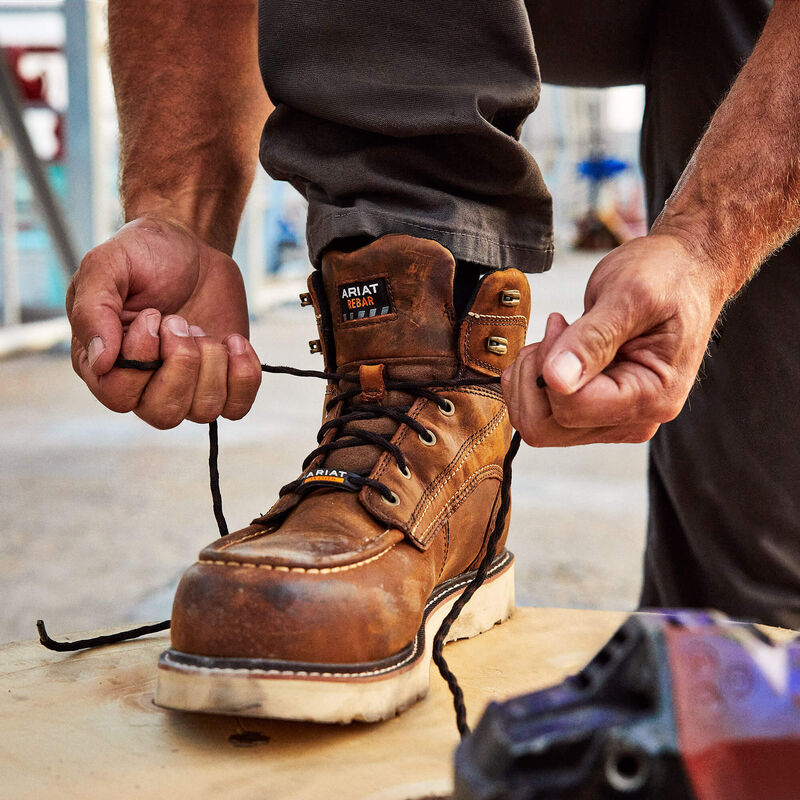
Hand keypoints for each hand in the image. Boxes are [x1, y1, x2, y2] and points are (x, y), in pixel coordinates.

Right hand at [66, 216, 261, 428]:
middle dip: (181, 362)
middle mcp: (143, 384)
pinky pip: (237, 406)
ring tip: (200, 327)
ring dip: (211, 363)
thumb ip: (93, 309)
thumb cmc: (143, 255)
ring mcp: (186, 387)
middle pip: (164, 414)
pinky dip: (243, 374)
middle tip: (179, 319)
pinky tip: (234, 340)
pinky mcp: (222, 381)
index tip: (152, 315)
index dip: (141, 359)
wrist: (191, 247)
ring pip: (203, 411)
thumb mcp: (107, 266)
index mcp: (104, 364)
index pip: (119, 396)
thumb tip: (101, 362)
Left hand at [501, 234, 722, 445]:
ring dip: (532, 378)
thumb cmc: (667, 278)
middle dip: (533, 378)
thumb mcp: (629, 295)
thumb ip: (592, 339)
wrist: (683, 273)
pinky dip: (534, 380)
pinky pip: (543, 413)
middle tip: (554, 333)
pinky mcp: (595, 410)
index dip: (549, 367)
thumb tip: (557, 380)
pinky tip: (558, 350)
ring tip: (559, 337)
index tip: (560, 324)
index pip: (570, 408)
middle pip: (545, 428)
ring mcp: (612, 419)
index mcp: (651, 398)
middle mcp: (633, 419)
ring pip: (538, 424)